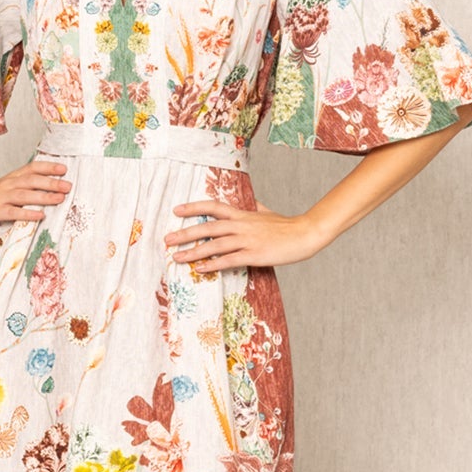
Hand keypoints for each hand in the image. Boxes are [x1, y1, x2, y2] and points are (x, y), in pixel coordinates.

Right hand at [0, 157, 71, 230]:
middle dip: (51, 182)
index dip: (48, 167)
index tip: (64, 169)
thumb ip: (27, 187)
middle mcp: (7, 184)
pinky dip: (27, 213)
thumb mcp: (9, 188)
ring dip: (43, 196)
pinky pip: (13, 212)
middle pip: (31, 180)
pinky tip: (40, 215)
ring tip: (59, 199)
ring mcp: (0, 197)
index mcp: (12, 178)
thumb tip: (53, 188)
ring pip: (24, 195)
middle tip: (67, 186)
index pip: (32, 168)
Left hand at [163, 198, 322, 271]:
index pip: (213, 207)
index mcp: (242, 214)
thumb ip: (255, 207)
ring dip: (194, 252)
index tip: (176, 211)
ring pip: (214, 245)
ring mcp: (247, 240)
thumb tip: (250, 201)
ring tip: (177, 258)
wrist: (305, 234)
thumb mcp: (267, 212)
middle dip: (185, 234)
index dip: (194, 208)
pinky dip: (213, 265)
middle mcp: (241, 225)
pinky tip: (200, 269)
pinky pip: (229, 260)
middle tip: (167, 240)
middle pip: (207, 227)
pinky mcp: (253, 254)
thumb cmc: (286, 225)